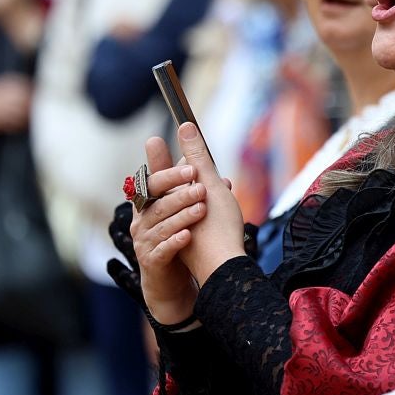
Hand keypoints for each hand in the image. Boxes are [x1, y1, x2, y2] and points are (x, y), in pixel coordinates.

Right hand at [113, 134, 204, 325]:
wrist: (169, 279)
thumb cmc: (173, 236)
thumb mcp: (176, 209)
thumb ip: (181, 185)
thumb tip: (192, 158)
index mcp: (146, 205)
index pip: (152, 183)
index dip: (170, 174)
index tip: (191, 167)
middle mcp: (141, 221)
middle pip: (157, 203)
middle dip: (179, 193)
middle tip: (202, 187)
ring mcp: (145, 242)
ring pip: (162, 225)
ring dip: (183, 216)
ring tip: (202, 209)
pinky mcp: (152, 261)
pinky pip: (162, 250)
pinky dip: (175, 241)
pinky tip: (188, 235)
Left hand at [172, 122, 246, 281]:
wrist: (224, 269)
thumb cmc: (217, 227)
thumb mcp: (207, 183)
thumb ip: (196, 154)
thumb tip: (184, 125)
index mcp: (167, 199)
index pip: (168, 172)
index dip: (174, 160)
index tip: (170, 148)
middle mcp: (167, 216)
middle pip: (180, 189)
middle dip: (198, 180)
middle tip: (217, 179)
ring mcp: (178, 231)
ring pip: (192, 205)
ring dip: (209, 196)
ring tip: (226, 193)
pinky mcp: (190, 246)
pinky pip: (199, 223)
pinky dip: (212, 214)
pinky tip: (227, 214)